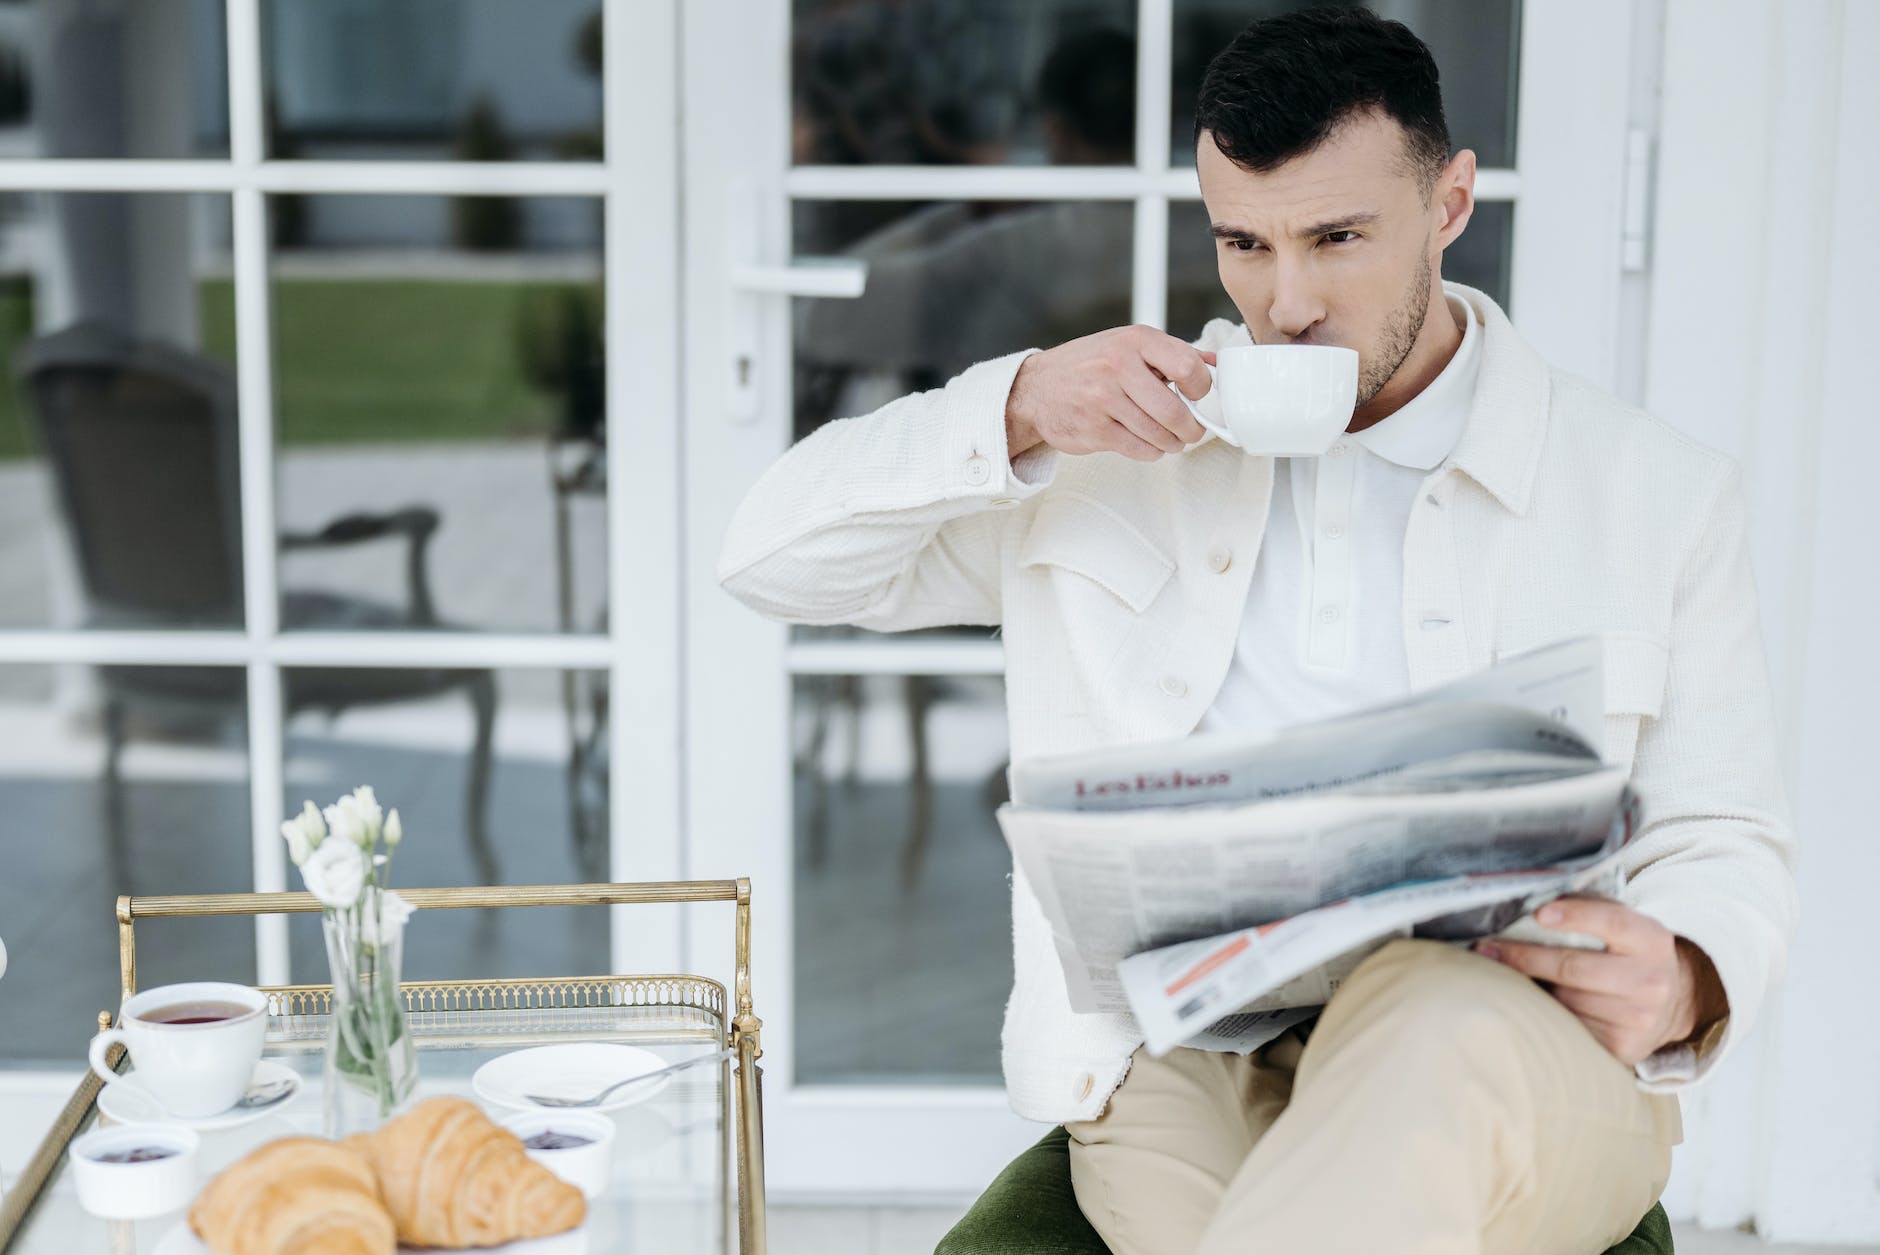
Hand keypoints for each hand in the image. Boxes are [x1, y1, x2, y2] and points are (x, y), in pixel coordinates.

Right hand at [1004, 326, 1214, 462]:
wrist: (1036, 389)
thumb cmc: (1088, 365)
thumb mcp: (1127, 344)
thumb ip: (1171, 353)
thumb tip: (1216, 364)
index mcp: (1134, 340)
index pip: (1188, 367)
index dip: (1202, 388)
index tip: (1198, 396)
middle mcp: (1118, 367)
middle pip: (1175, 411)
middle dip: (1192, 428)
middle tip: (1192, 430)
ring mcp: (1104, 400)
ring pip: (1160, 435)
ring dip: (1173, 443)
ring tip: (1170, 438)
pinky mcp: (1095, 431)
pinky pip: (1140, 450)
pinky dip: (1151, 451)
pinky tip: (1147, 443)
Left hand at [1474, 898, 1726, 1065]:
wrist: (1673, 1004)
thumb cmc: (1629, 954)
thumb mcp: (1625, 927)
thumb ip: (1589, 911)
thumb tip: (1529, 901)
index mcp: (1651, 940)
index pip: (1612, 922)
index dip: (1574, 916)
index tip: (1538, 913)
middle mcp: (1651, 981)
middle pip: (1573, 967)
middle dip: (1523, 957)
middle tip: (1484, 948)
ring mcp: (1639, 1019)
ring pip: (1565, 1000)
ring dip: (1529, 987)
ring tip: (1502, 975)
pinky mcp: (1622, 1047)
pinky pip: (1568, 1027)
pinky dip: (1544, 1013)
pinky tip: (1527, 1003)